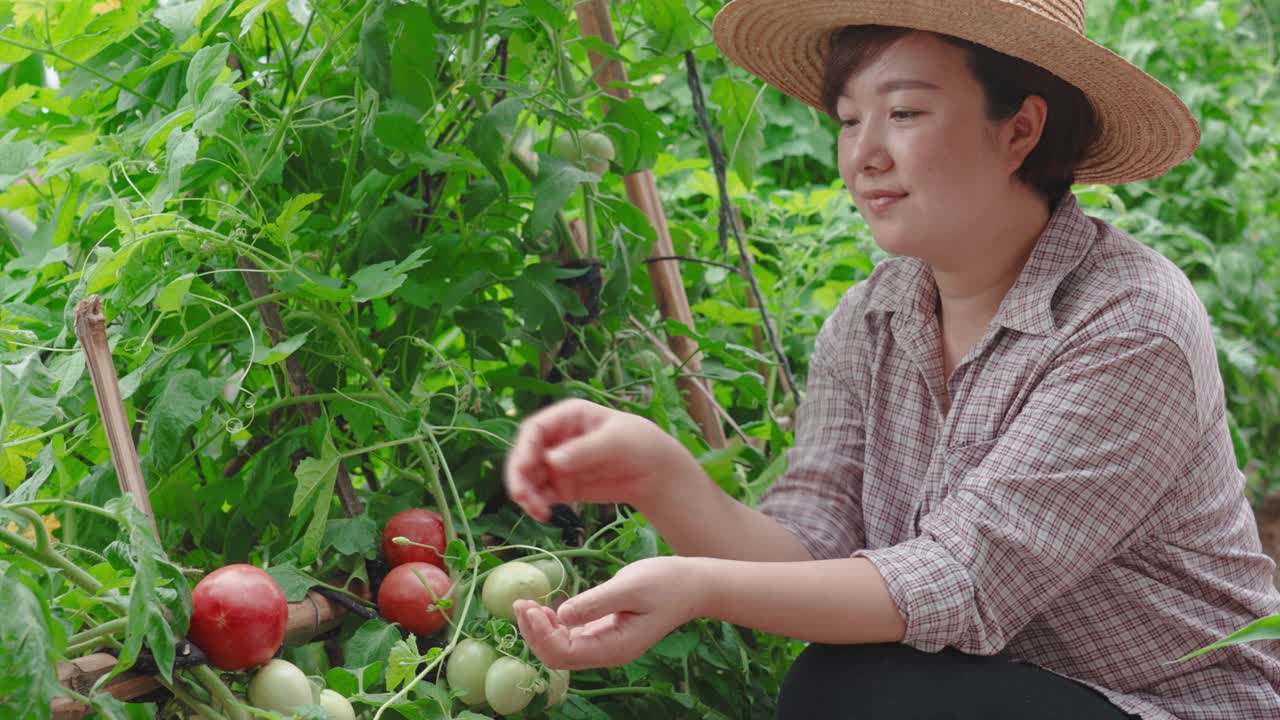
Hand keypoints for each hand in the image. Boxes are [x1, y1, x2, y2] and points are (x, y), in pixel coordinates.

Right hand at [504, 399, 688, 522]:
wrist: (656, 473)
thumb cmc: (640, 444)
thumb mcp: (616, 441)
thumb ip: (585, 450)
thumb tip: (552, 460)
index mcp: (568, 417)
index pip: (535, 429)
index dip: (525, 448)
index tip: (528, 467)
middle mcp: (557, 439)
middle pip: (525, 454)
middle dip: (519, 475)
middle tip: (523, 496)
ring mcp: (557, 463)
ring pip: (528, 477)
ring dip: (526, 493)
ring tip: (537, 510)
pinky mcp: (563, 486)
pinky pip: (540, 494)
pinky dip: (536, 504)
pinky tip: (544, 515)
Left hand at [512, 556, 705, 669]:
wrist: (692, 585)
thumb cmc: (665, 583)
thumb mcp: (629, 587)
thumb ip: (595, 603)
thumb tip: (561, 615)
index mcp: (615, 647)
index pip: (564, 654)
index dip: (541, 634)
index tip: (529, 607)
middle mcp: (608, 652)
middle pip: (558, 657)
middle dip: (534, 634)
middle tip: (520, 603)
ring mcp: (607, 645)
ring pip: (562, 649)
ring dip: (540, 630)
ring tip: (526, 604)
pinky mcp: (606, 632)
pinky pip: (572, 637)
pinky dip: (554, 625)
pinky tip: (546, 608)